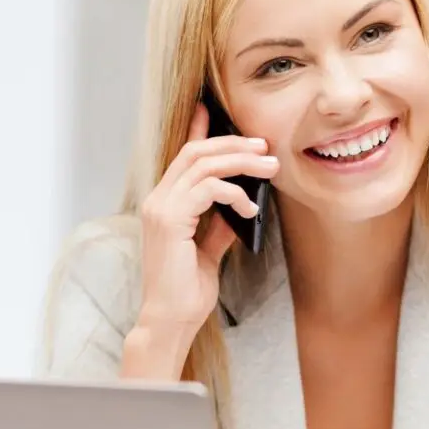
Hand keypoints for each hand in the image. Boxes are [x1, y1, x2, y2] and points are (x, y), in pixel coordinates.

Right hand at [135, 101, 279, 338]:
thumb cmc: (186, 291)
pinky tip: (250, 206)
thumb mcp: (208, 251)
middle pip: (194, 152)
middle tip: (265, 147)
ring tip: (270, 167)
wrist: (171, 319)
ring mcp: (160, 208)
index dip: (198, 129)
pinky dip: (234, 192)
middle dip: (233, 143)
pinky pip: (207, 189)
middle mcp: (157, 200)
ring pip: (202, 164)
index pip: (182, 155)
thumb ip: (219, 224)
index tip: (213, 109)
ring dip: (241, 162)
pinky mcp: (169, 220)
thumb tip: (241, 203)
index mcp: (164, 204)